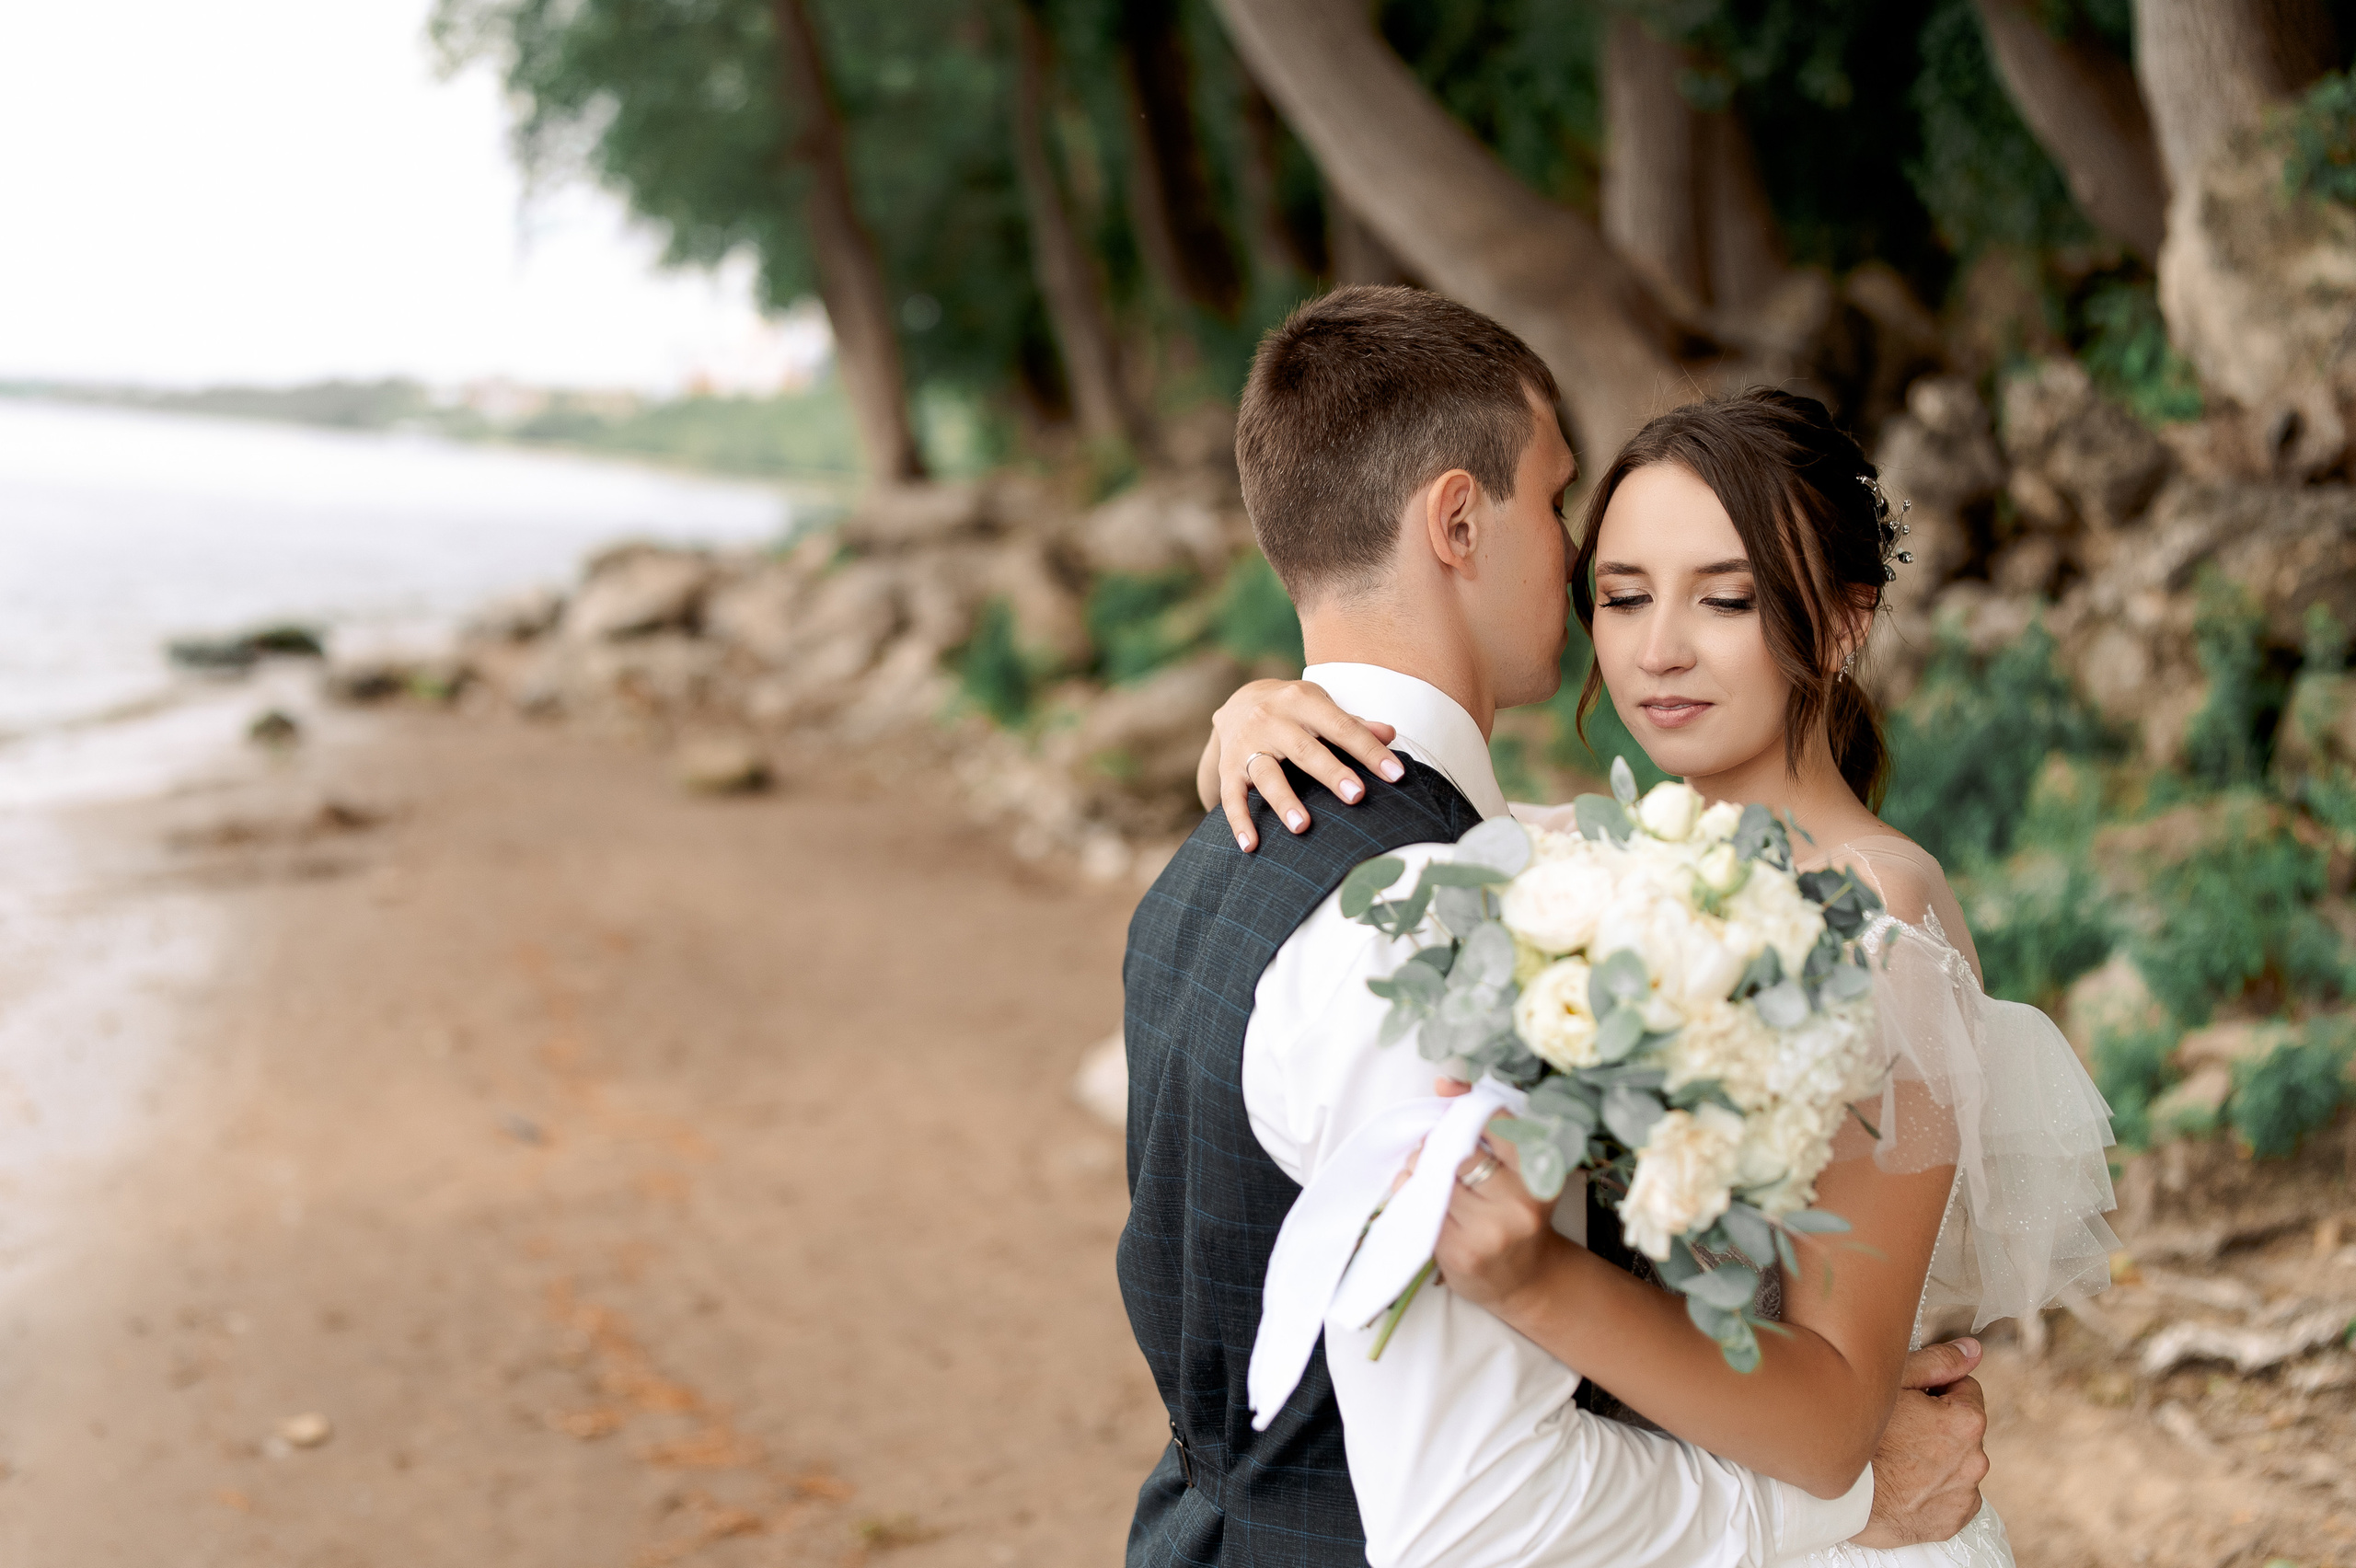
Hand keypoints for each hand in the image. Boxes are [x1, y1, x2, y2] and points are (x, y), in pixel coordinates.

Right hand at [1196, 679, 1402, 850]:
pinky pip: (1232, 796)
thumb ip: (1353, 724)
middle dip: (1331, 773)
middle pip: (1305, 750)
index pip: (1341, 727)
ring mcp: (1247, 743)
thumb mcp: (1322, 706)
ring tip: (1302, 826)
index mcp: (1302, 701)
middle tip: (1356, 796)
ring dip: (1284, 800)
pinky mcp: (1228, 767)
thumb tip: (1390, 734)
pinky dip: (1239, 821)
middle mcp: (1271, 719)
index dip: (1369, 751)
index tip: (1395, 775)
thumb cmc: (1295, 710)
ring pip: (1266, 773)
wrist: (1239, 700)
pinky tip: (1251, 845)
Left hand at [1429, 1117, 1562, 1315]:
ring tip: (1427, 1175)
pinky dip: (1411, 1195)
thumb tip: (1443, 1083)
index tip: (1449, 1105)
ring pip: (1434, 1179)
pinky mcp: (1460, 1252)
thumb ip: (1488, 1123)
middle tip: (1433, 1148)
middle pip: (1459, 1153)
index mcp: (1539, 1173)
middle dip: (1436, 1144)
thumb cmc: (1517, 1212)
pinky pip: (1420, 1207)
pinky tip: (1423, 1198)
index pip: (1497, 1124)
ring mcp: (1489, 1231)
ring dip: (1419, 1170)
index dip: (1466, 1109)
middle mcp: (1519, 1202)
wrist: (1526, 1279)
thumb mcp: (1518, 1167)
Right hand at [1848, 1339, 1988, 1546]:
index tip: (1910, 1401)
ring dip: (1936, 1458)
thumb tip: (1973, 1349)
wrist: (1836, 1498)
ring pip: (1956, 1463)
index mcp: (1966, 1421)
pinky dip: (1932, 1490)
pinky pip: (1950, 1497)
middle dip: (1937, 1425)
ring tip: (1895, 1460)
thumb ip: (1938, 1362)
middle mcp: (1975, 1460)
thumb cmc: (1858, 1436)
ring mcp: (1964, 1495)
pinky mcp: (1952, 1523)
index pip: (1964, 1388)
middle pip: (1961, 1428)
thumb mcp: (1891, 1384)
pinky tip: (1902, 1484)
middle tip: (1898, 1429)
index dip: (1935, 1389)